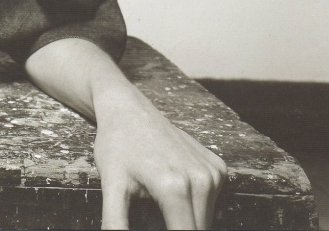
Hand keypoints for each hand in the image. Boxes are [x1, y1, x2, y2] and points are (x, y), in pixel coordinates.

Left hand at [25, 38, 226, 230]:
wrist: (130, 110)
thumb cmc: (117, 147)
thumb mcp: (111, 189)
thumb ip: (116, 225)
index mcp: (176, 189)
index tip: (151, 228)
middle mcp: (202, 179)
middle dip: (176, 230)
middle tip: (152, 218)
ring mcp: (213, 171)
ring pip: (206, 221)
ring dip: (186, 224)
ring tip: (159, 210)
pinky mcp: (217, 167)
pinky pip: (211, 203)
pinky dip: (196, 209)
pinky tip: (173, 194)